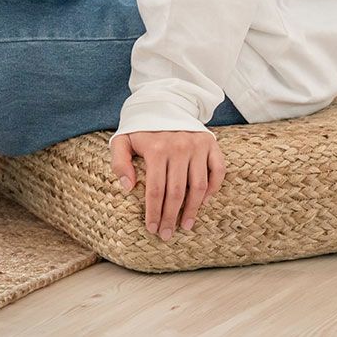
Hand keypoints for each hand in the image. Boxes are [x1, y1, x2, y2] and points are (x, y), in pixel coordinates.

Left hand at [110, 130, 225, 239]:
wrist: (165, 103)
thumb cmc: (142, 128)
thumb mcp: (123, 140)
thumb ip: (119, 162)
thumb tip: (127, 187)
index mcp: (157, 148)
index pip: (155, 190)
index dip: (154, 213)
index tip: (152, 228)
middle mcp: (179, 146)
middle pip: (176, 192)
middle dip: (171, 217)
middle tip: (167, 234)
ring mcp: (197, 145)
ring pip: (198, 186)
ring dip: (193, 209)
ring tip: (185, 225)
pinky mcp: (211, 143)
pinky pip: (218, 171)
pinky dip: (213, 189)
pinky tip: (203, 202)